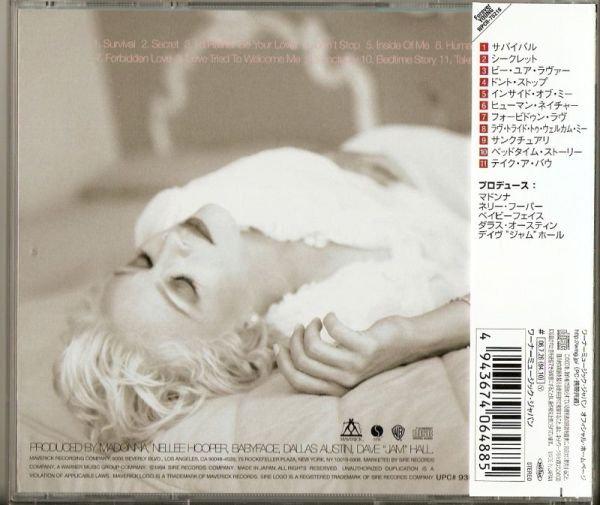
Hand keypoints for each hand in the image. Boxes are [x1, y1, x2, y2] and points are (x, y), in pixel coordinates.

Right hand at [274, 313, 415, 394]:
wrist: (407, 343)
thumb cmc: (368, 349)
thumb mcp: (342, 361)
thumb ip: (321, 362)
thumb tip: (289, 349)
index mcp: (335, 389)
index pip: (297, 382)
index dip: (283, 363)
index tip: (279, 344)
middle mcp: (344, 382)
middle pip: (302, 361)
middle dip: (294, 339)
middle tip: (301, 326)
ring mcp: (356, 366)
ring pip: (314, 347)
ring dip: (310, 328)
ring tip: (317, 321)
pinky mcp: (366, 348)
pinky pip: (335, 330)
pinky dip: (328, 319)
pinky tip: (332, 316)